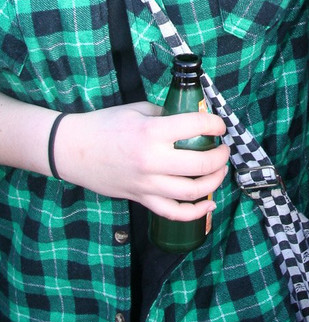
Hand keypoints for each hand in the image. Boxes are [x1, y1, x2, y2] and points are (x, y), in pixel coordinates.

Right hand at [53, 103, 229, 221]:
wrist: (72, 149)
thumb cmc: (104, 125)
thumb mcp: (137, 110)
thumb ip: (166, 116)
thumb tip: (192, 122)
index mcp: (152, 132)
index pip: (196, 127)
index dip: (215, 124)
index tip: (220, 125)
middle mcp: (152, 160)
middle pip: (200, 164)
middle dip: (220, 156)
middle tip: (224, 149)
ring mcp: (146, 184)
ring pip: (192, 191)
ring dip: (214, 181)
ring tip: (219, 170)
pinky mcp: (140, 198)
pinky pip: (172, 212)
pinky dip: (195, 212)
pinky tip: (209, 204)